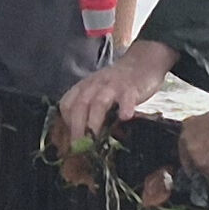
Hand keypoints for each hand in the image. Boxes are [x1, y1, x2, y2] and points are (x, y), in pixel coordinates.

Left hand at [56, 38, 175, 144]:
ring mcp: (113, 86)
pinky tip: (125, 118)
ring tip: (95, 139)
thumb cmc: (117, 83)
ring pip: (99, 103)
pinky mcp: (131, 88)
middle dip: (77, 127)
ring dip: (94, 122)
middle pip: (80, 105)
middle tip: (79, 147)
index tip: (72, 137)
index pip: (67, 103)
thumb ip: (89, 109)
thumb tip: (83, 138)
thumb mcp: (97, 91)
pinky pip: (127, 98)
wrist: (142, 62)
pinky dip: (125, 108)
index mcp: (84, 87)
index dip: (67, 121)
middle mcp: (95, 85)